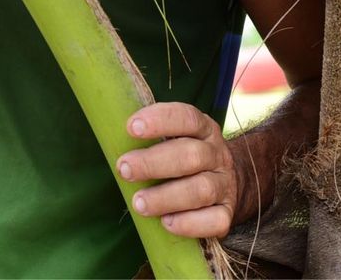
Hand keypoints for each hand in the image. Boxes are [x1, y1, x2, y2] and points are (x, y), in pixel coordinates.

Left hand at [117, 102, 241, 238]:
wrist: (228, 182)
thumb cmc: (186, 158)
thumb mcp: (177, 138)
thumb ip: (153, 138)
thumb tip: (112, 138)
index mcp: (204, 129)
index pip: (187, 118)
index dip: (160, 120)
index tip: (131, 127)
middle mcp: (217, 154)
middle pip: (191, 155)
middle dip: (154, 162)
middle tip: (125, 168)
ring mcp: (225, 184)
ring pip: (201, 190)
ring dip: (166, 197)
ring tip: (139, 203)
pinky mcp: (226, 213)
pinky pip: (214, 220)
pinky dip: (189, 223)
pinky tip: (166, 223)